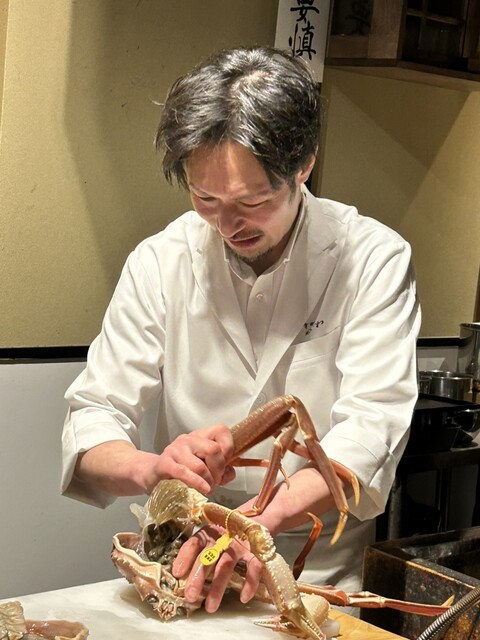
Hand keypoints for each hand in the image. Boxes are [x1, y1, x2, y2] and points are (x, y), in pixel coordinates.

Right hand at [74, 423, 235, 497]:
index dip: (229, 447)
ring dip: (208, 480)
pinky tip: (204, 489)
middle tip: (215, 481)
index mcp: (200, 436)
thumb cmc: (180, 471)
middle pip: (214, 449)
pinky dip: (197, 482)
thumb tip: (230, 472)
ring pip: (200, 464)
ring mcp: (175, 450)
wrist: (148, 474)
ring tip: (207, 488)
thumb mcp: (202, 467)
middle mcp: (188, 439)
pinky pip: (184, 472)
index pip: (222, 430)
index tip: (227, 464)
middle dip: (219, 469)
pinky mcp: (164, 463)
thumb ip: (220, 470)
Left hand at [172, 525, 263, 611]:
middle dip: (198, 576)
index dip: (185, 557)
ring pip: (226, 565)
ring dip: (218, 586)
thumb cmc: (224, 538)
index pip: (194, 543)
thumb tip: (179, 577)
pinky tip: (243, 598)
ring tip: (210, 607)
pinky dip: (249, 583)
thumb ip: (196, 555)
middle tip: (190, 596)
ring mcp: (240, 545)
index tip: (177, 574)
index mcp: (208, 534)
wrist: (252, 523)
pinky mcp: (255, 552)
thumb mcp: (209, 541)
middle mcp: (222, 538)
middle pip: (208, 556)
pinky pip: (254, 568)